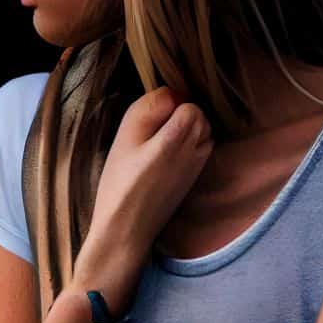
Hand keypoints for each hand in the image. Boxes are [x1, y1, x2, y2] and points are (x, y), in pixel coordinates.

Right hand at [72, 87, 212, 311]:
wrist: (127, 229)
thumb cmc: (119, 183)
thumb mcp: (124, 138)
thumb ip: (148, 109)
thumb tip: (171, 94)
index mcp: (177, 138)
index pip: (191, 105)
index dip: (171, 104)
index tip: (150, 117)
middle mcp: (195, 151)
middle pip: (201, 117)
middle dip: (181, 115)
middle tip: (152, 129)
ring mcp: (197, 167)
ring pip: (203, 133)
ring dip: (187, 131)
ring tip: (158, 142)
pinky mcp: (193, 179)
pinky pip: (200, 150)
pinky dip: (188, 146)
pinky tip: (164, 156)